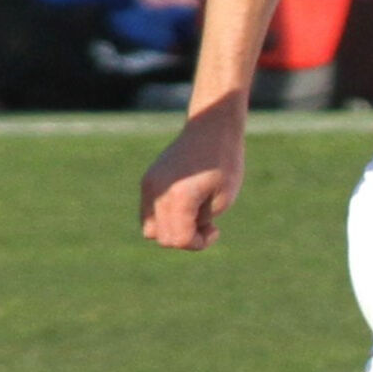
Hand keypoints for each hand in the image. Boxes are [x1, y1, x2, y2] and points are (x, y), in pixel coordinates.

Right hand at [140, 105, 247, 250]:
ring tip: (194, 216)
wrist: (211, 128)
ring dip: (172, 230)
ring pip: (150, 229)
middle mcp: (158, 192)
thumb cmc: (224, 162)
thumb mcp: (222, 200)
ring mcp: (149, 185)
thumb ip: (198, 224)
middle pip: (163, 238)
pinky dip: (165, 218)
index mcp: (179, 197)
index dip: (198, 243)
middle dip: (186, 239)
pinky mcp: (148, 180)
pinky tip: (185, 206)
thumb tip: (179, 236)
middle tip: (208, 224)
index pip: (179, 240)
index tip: (215, 229)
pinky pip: (148, 213)